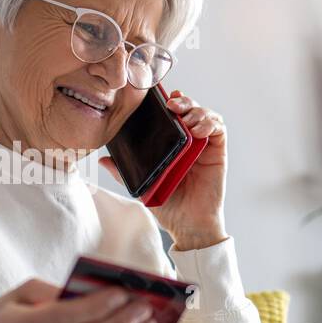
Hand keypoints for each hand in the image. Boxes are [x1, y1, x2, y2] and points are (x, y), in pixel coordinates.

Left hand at [100, 89, 227, 250]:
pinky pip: (218, 128)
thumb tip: (103, 160)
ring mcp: (204, 145)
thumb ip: (124, 172)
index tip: (160, 97)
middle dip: (182, 101)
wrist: (188, 225)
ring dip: (196, 109)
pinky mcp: (217, 152)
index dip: (168, 102)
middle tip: (171, 104)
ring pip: (205, 114)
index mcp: (171, 144)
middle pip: (189, 109)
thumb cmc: (168, 204)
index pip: (171, 115)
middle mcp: (189, 141)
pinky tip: (198, 129)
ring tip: (185, 117)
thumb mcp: (143, 185)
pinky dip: (210, 122)